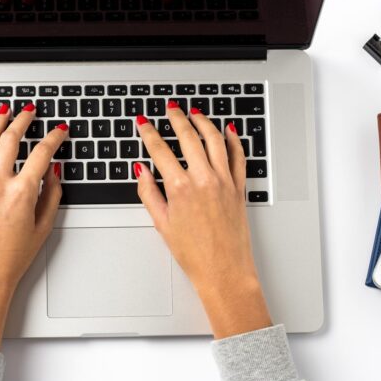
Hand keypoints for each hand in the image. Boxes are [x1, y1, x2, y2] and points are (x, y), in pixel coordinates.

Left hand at [0, 103, 67, 349]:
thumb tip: (54, 172)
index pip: (42, 153)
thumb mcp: (43, 227)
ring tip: (4, 112)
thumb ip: (51, 195)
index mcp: (21, 193)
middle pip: (11, 139)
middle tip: (30, 112)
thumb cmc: (11, 259)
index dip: (54, 137)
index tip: (60, 131)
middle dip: (23, 120)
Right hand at [133, 102, 270, 337]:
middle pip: (188, 137)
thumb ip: (149, 193)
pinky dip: (233, 140)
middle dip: (176, 118)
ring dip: (203, 121)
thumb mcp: (161, 224)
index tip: (143, 123)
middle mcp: (204, 179)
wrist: (224, 271)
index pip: (160, 150)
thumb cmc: (194, 254)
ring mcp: (224, 181)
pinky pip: (238, 156)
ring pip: (214, 140)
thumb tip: (141, 171)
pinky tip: (227, 130)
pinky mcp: (239, 187)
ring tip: (194, 112)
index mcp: (180, 188)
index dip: (148, 133)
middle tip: (170, 108)